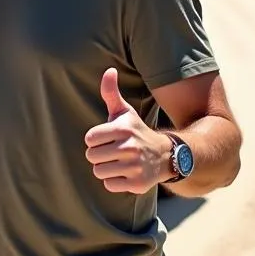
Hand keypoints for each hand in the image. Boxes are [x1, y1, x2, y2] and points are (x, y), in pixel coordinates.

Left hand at [83, 68, 171, 194]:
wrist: (165, 155)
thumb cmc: (136, 131)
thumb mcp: (124, 112)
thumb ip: (111, 92)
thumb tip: (109, 70)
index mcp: (123, 129)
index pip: (89, 139)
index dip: (95, 140)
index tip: (107, 138)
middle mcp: (129, 148)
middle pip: (92, 157)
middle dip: (99, 155)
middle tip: (113, 152)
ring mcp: (134, 167)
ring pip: (99, 172)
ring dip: (106, 169)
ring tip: (118, 162)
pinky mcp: (138, 184)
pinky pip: (109, 185)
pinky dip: (114, 181)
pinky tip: (125, 173)